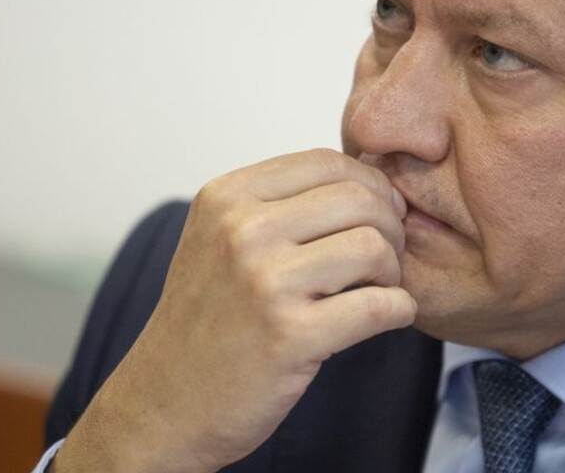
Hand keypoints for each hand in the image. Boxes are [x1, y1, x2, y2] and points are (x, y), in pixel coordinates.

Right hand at [53, 149, 414, 472]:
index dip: (371, 185)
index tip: (382, 213)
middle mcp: (242, 231)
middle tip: (385, 258)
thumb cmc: (204, 321)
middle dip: (389, 227)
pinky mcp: (290, 336)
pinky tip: (388, 316)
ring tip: (377, 289)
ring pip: (375, 247)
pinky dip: (399, 309)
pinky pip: (379, 306)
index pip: (328, 162)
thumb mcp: (218, 238)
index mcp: (226, 198)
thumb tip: (367, 180)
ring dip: (393, 271)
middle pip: (360, 199)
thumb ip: (277, 203)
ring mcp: (265, 283)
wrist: (165, 403)